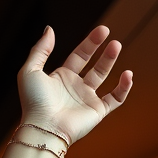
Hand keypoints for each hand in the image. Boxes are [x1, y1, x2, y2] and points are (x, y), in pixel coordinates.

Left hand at [18, 25, 132, 143]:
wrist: (43, 127)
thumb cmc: (34, 103)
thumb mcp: (30, 72)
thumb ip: (40, 50)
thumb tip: (49, 29)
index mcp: (61, 79)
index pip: (79, 56)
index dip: (90, 43)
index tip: (102, 30)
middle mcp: (74, 88)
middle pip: (94, 65)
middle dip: (103, 51)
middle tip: (110, 38)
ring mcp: (86, 99)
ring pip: (104, 77)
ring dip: (110, 61)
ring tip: (116, 45)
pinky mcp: (97, 112)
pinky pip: (115, 99)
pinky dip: (124, 87)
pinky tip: (127, 74)